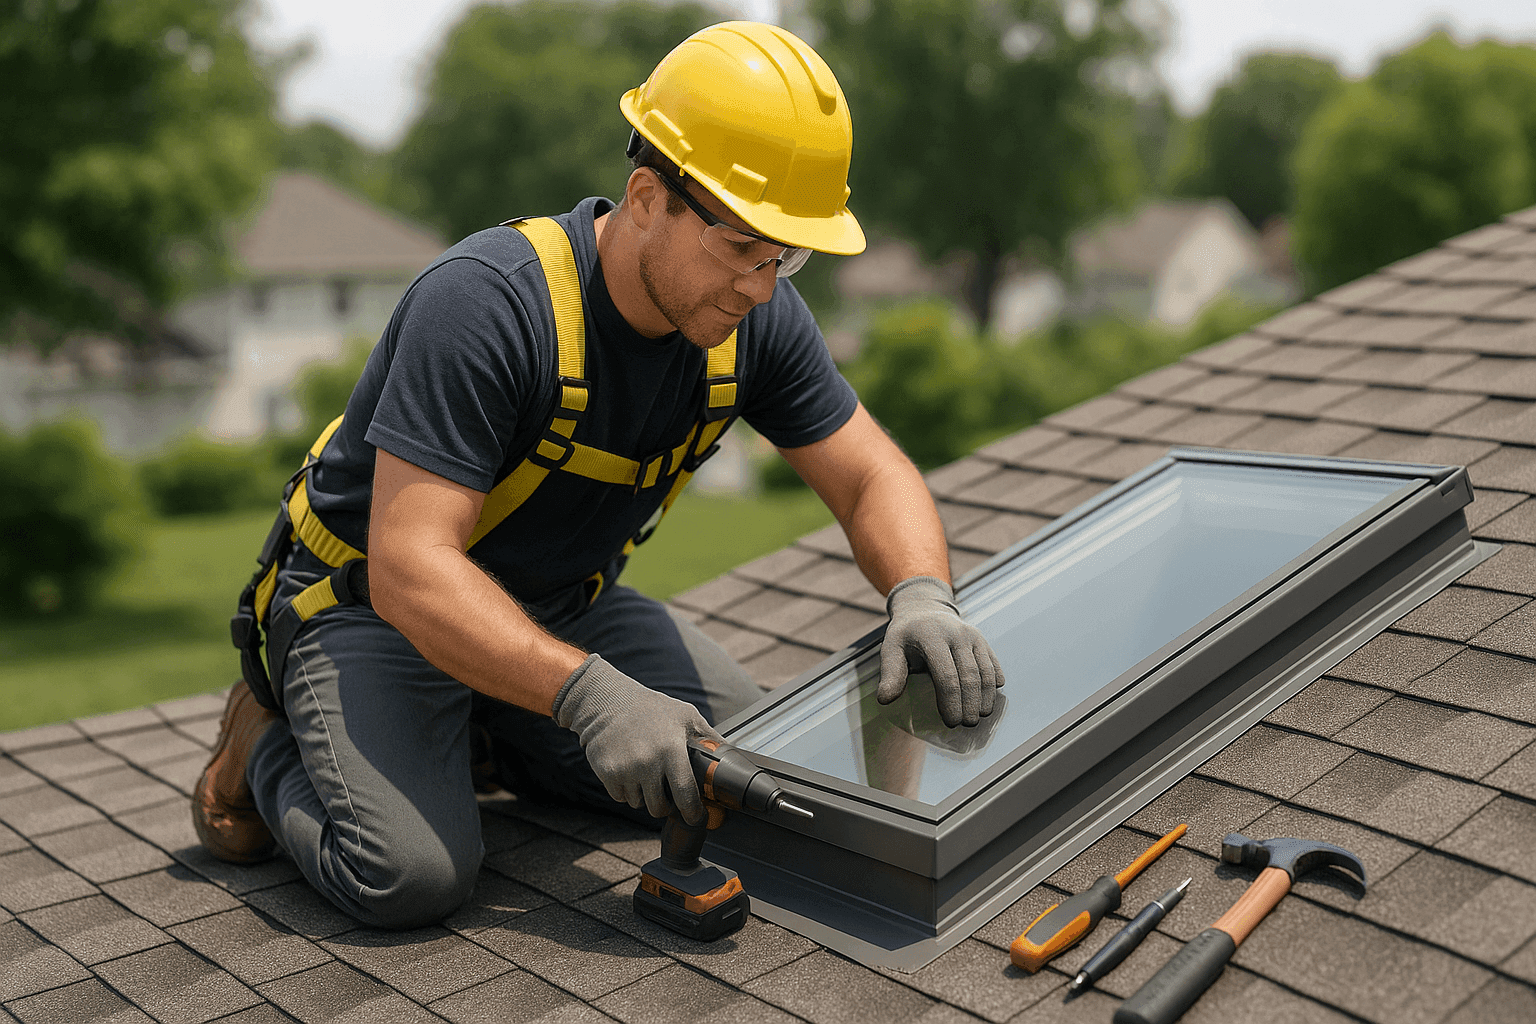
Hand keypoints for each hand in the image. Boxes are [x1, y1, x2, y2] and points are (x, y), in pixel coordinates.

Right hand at [552, 654, 721, 822]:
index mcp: (671, 749)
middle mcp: (647, 762)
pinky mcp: (607, 773)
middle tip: (667, 792)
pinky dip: (626, 790)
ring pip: (639, 804)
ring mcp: (625, 770)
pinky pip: (620, 797)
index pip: (686, 795)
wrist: (608, 701)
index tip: (696, 818)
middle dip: (665, 805)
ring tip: (645, 773)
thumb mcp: (685, 716)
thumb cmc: (652, 709)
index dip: (693, 813)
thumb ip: (709, 737)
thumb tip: (731, 756)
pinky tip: (628, 770)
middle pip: (659, 808)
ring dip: (644, 796)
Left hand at [879, 576, 1003, 726]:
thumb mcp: (891, 648)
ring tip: (980, 716)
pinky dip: (994, 682)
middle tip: (967, 724)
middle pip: (969, 676)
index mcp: (932, 637)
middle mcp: (956, 634)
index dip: (951, 702)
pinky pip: (992, 663)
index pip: (946, 676)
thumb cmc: (906, 634)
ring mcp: (972, 636)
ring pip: (985, 671)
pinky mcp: (981, 639)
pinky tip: (989, 699)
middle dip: (970, 703)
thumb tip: (885, 700)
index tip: (951, 722)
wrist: (924, 608)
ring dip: (985, 697)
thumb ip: (891, 673)